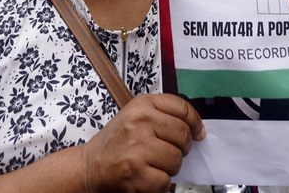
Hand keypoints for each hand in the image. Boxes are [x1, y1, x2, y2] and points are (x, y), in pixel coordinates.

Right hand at [83, 93, 204, 192]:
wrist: (89, 166)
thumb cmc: (116, 142)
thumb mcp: (136, 115)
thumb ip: (163, 116)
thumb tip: (198, 130)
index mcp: (142, 104)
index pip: (182, 108)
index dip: (195, 122)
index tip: (199, 133)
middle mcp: (140, 122)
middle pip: (183, 135)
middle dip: (182, 148)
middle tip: (170, 152)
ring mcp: (138, 147)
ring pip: (176, 159)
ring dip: (170, 167)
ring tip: (155, 165)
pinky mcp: (136, 172)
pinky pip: (165, 180)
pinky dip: (160, 184)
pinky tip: (148, 177)